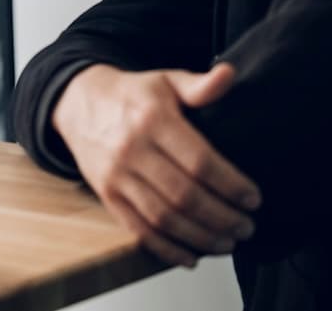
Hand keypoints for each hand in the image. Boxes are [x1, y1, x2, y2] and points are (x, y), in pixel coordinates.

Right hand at [51, 62, 261, 268]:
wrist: (78, 103)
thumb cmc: (130, 95)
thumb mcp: (165, 80)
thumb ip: (199, 85)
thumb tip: (229, 75)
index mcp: (152, 119)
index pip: (199, 161)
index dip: (230, 185)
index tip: (253, 199)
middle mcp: (132, 149)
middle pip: (184, 196)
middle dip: (222, 218)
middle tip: (247, 226)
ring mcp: (116, 176)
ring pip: (163, 218)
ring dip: (200, 237)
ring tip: (227, 243)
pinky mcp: (106, 195)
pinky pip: (138, 230)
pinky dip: (167, 250)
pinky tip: (191, 256)